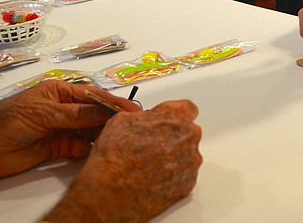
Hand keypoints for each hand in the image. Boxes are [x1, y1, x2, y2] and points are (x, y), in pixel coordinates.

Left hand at [0, 80, 139, 179]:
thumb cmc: (7, 120)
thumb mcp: (45, 112)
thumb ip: (77, 113)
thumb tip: (106, 111)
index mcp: (59, 93)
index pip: (92, 96)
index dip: (112, 102)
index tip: (131, 109)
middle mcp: (62, 109)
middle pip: (94, 113)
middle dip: (111, 118)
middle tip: (131, 126)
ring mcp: (60, 129)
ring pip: (88, 130)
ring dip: (102, 134)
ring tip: (120, 138)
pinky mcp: (56, 149)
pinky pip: (79, 147)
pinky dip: (89, 149)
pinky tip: (99, 150)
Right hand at [45, 100, 202, 222]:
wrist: (111, 193)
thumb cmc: (115, 157)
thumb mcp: (122, 120)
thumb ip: (144, 115)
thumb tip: (147, 119)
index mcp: (176, 116)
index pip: (187, 108)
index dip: (173, 116)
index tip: (165, 122)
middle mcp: (189, 137)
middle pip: (187, 133)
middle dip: (172, 137)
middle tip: (151, 147)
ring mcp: (191, 162)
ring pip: (186, 155)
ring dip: (173, 158)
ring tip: (148, 166)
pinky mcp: (188, 183)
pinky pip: (184, 175)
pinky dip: (172, 177)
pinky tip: (153, 179)